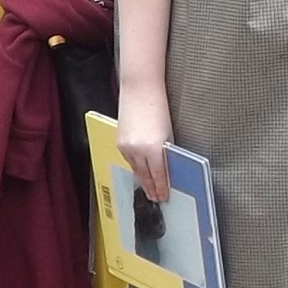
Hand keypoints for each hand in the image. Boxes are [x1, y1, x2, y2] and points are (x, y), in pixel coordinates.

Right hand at [116, 82, 172, 200]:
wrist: (140, 89)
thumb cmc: (158, 106)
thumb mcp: (168, 132)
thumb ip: (166, 152)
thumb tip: (166, 166)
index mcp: (152, 148)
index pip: (158, 175)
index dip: (161, 187)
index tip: (164, 196)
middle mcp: (137, 149)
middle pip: (145, 175)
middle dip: (151, 188)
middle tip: (156, 198)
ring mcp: (126, 146)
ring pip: (135, 169)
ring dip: (142, 180)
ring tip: (148, 189)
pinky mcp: (119, 141)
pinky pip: (128, 160)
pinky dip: (134, 167)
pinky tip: (138, 172)